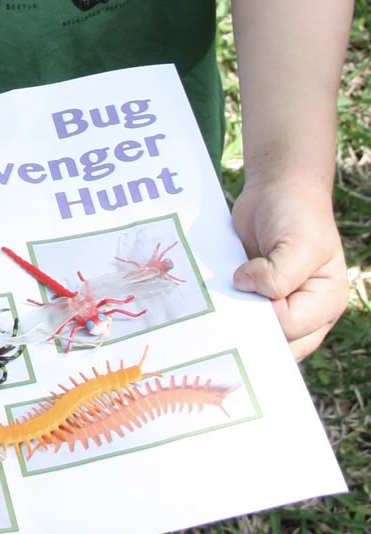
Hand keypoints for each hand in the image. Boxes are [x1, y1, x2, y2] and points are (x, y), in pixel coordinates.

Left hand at [231, 181, 347, 360]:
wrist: (278, 190)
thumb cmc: (297, 214)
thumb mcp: (299, 243)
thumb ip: (279, 275)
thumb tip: (245, 287)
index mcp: (325, 303)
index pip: (291, 328)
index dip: (266, 312)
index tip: (246, 283)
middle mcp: (304, 312)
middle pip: (275, 342)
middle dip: (248, 329)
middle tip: (221, 312)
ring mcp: (277, 306)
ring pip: (253, 334)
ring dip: (232, 322)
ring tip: (213, 305)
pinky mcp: (254, 297)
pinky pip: (238, 315)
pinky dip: (224, 310)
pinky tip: (209, 299)